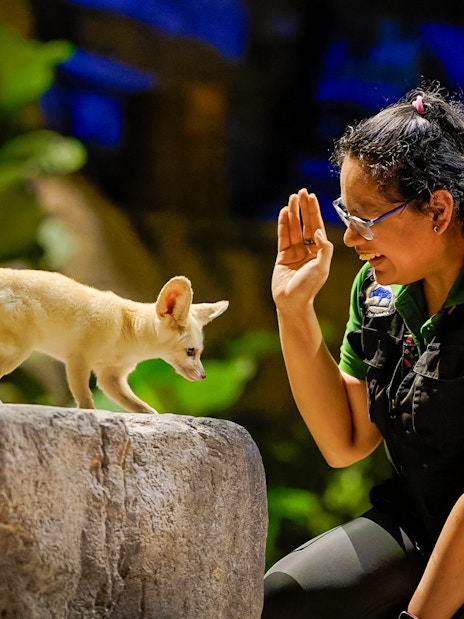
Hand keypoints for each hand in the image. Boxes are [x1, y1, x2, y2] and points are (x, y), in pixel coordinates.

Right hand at [272, 189, 332, 309]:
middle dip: (303, 208)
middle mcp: (308, 250)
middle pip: (306, 224)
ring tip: (291, 199)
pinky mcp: (282, 256)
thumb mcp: (321, 267)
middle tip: (301, 192)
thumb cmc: (308, 288)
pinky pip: (283, 237)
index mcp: (319, 252)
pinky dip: (283, 225)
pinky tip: (283, 213)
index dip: (314, 212)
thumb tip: (318, 231)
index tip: (312, 197)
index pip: (317, 227)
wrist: (291, 303)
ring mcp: (295, 253)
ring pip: (293, 229)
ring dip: (293, 213)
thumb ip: (323, 248)